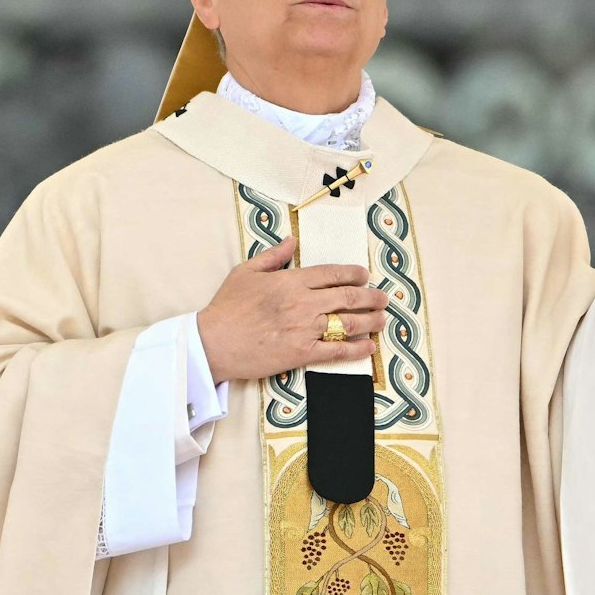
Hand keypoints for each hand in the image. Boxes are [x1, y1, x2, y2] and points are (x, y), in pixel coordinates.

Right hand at [195, 238, 388, 381]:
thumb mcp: (246, 272)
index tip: (365, 275)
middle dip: (370, 297)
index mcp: (291, 280)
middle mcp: (303, 303)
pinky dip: (357, 349)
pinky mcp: (302, 353)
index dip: (354, 273)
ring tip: (382, 319)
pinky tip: (369, 347)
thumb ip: (273, 255)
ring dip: (370, 321)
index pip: (332, 273)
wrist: (212, 343)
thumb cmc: (226, 307)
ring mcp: (305, 328)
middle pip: (348, 297)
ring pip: (348, 323)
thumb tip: (292, 240)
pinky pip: (337, 350)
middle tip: (383, 298)